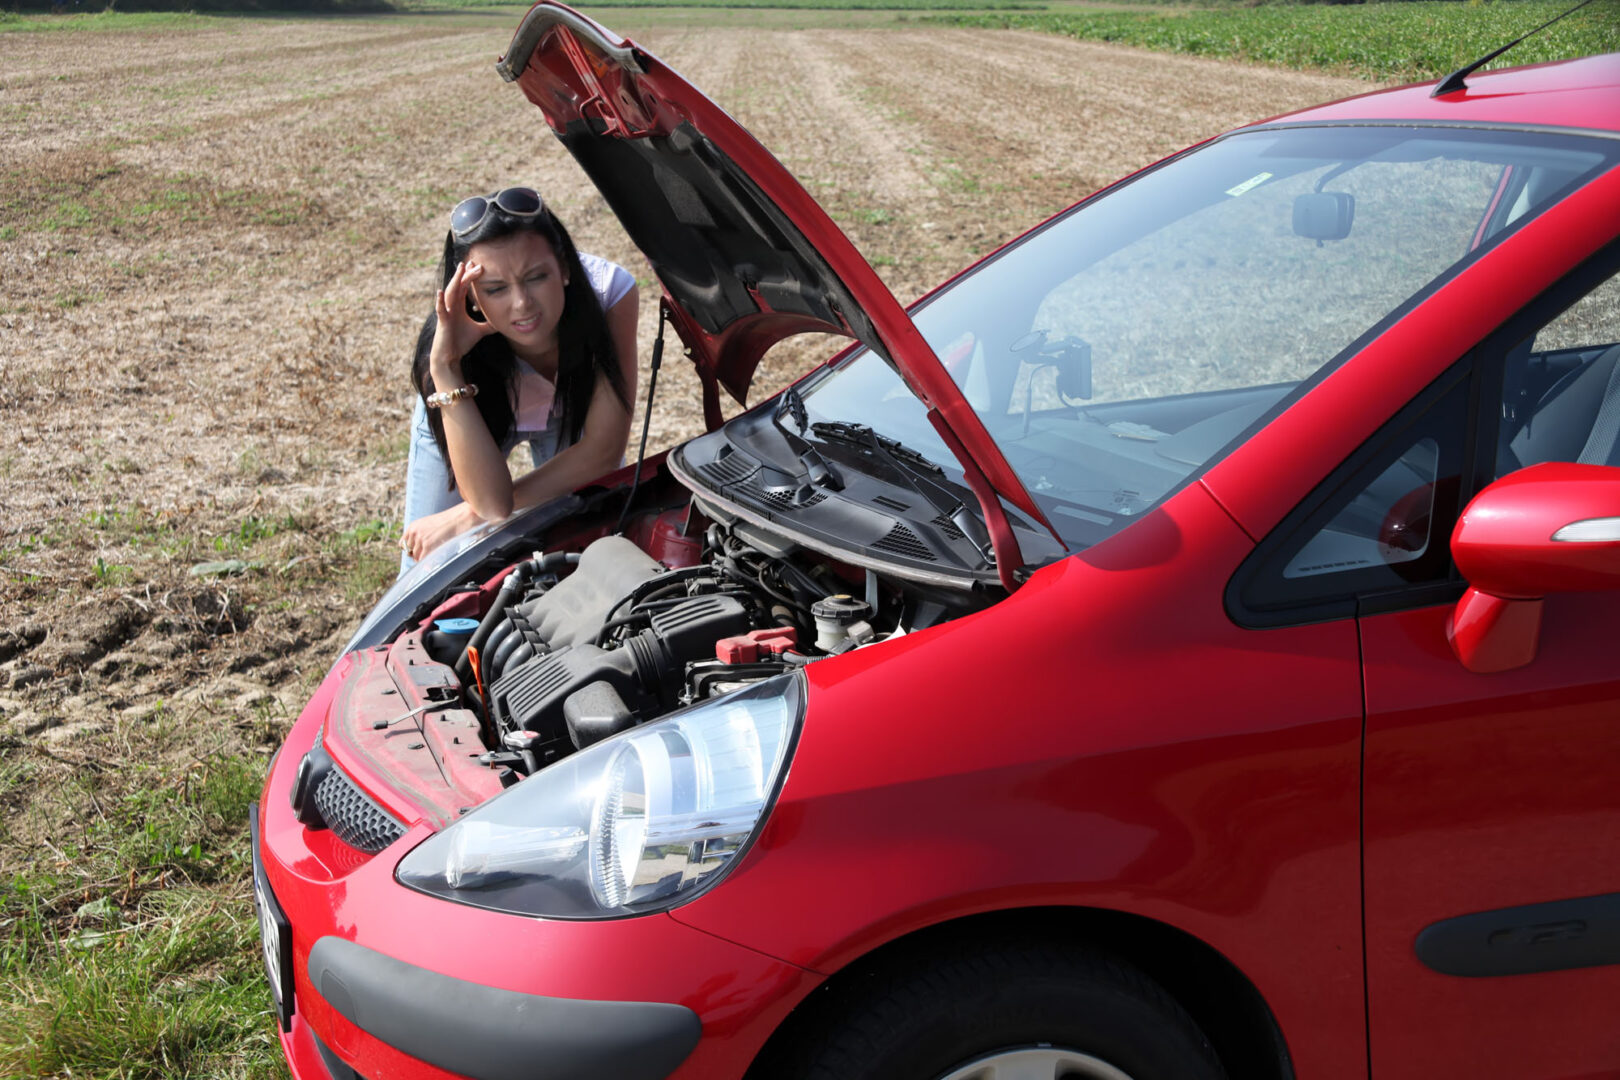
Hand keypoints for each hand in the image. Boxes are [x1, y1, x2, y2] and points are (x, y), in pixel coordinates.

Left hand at [400, 503, 477, 562]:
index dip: (410, 550)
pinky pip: (422, 559)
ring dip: (422, 560)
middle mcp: (414, 532)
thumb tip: (419, 549)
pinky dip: (426, 564)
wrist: (459, 518)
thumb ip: (421, 534)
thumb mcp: (429, 525)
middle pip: (409, 552)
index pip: (402, 544)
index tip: (416, 554)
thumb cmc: (448, 521)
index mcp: (413, 526)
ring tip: (430, 561)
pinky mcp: (428, 544)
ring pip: (415, 556)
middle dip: (416, 556)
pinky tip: (431, 565)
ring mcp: (420, 538)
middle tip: (425, 558)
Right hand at [430, 261, 496, 376]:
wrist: (450, 357)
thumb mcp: (479, 331)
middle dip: (466, 274)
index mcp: (458, 306)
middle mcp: (451, 306)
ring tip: (460, 269)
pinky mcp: (442, 322)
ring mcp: (446, 313)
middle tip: (475, 263)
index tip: (478, 266)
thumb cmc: (461, 342)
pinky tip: (440, 292)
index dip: (470, 276)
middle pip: (458, 286)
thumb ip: (489, 324)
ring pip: (450, 292)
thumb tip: (502, 321)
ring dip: (455, 281)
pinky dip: (440, 301)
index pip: (464, 287)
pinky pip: (440, 309)